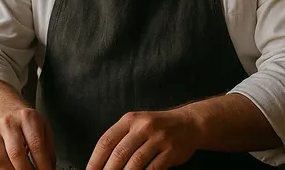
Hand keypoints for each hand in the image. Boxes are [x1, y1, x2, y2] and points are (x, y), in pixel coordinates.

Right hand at [0, 107, 55, 169]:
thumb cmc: (24, 120)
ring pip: (0, 160)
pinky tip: (10, 169)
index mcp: (27, 117)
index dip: (42, 164)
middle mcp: (8, 122)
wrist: (1, 107)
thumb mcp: (42, 126)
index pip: (36, 145)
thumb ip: (48, 147)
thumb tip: (49, 167)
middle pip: (16, 154)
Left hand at [86, 109, 201, 169]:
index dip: (95, 160)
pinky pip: (153, 168)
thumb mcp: (137, 124)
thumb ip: (121, 138)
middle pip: (119, 153)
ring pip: (135, 162)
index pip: (106, 141)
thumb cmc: (157, 127)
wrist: (189, 123)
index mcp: (129, 119)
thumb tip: (101, 163)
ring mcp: (158, 138)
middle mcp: (143, 126)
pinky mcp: (171, 151)